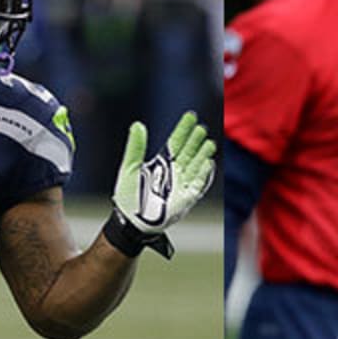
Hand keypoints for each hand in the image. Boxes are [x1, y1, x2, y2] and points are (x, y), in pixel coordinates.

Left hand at [105, 111, 216, 258]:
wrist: (130, 221)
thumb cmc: (129, 197)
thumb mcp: (129, 168)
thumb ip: (135, 147)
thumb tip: (138, 125)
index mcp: (161, 163)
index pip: (176, 142)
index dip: (184, 129)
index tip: (191, 116)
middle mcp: (174, 171)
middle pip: (189, 151)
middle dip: (195, 140)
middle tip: (201, 128)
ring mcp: (182, 184)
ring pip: (196, 165)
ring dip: (202, 154)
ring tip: (208, 142)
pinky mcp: (186, 198)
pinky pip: (198, 184)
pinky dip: (203, 174)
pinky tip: (208, 162)